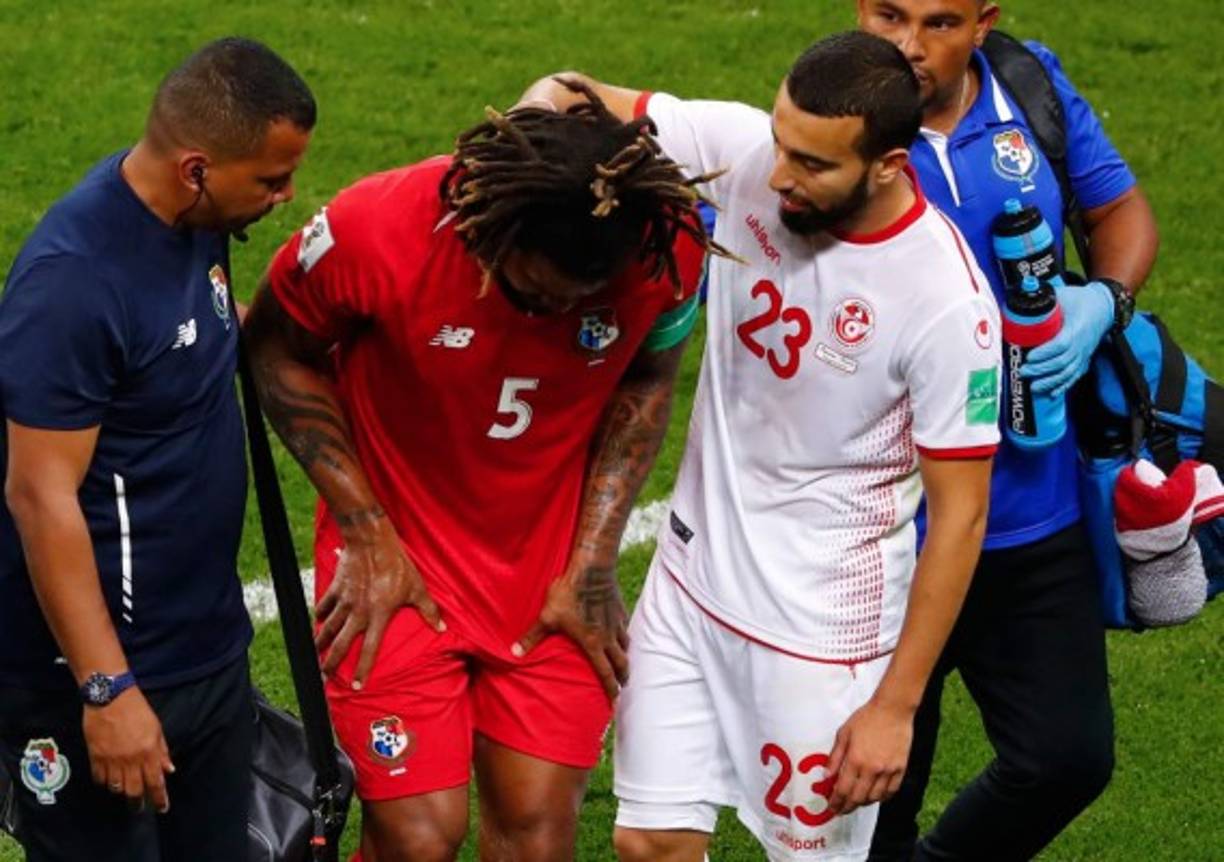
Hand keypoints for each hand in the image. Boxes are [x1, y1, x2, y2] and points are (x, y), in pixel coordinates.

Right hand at [83, 687, 173, 812]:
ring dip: (122, 793)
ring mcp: (111, 760)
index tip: (162, 809)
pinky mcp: (95, 757)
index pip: (156, 782)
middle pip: (134, 791)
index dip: (159, 798)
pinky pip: (99, 778)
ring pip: (116, 788)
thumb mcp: (156, 728)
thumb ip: (162, 751)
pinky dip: (105, 782)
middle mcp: (130, 760)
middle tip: (139, 807)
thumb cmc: (137, 710)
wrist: (110, 697)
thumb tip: (168, 770)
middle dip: (138, 803)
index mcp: (148, 752)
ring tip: (125, 792)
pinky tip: (109, 781)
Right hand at [314, 524, 444, 687]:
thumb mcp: (417, 588)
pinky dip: (319, 614)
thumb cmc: (398, 564)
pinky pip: (324, 605)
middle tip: (324, 677)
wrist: (372, 540)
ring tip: (316, 654)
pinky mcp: (336, 588)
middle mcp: (359, 612)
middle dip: (331, 663)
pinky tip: (317, 621)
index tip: (356, 686)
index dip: (363, 669)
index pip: (370, 649)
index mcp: (379, 615)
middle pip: (342, 644)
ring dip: (321, 643)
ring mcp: (345, 601)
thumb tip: (442, 628)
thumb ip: (429, 610)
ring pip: (328, 628)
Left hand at [512, 564, 628, 699]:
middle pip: (621, 662)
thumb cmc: (568, 593)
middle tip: (621, 685)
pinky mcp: (619, 608)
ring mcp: (616, 622)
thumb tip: (513, 653)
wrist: (591, 569)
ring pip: (626, 644)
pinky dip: (623, 634)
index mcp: (593, 643)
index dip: (611, 688)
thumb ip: (532, 637)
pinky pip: (625, 626)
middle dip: (622, 676)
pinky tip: (619, 631)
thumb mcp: (547, 617)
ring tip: (621, 660)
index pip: (605, 673)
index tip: (615, 700)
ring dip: (624, 655)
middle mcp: (609, 636)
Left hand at [826, 697, 912, 816]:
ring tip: (856, 803)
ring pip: (875, 797)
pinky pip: (891, 791)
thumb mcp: (843, 734)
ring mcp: (888, 770)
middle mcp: (872, 768)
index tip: (831, 807)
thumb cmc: (866, 718)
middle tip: (841, 810)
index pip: (843, 789)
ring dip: (863, 803)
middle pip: (858, 797)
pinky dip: (882, 798)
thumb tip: (826, 776)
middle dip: (847, 807)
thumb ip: (835, 757)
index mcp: (855, 759)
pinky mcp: (901, 769)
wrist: (892, 710)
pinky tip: (875, 797)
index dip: (836, 802)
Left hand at [1021, 281, 1114, 396]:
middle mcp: (1081, 345)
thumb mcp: (1062, 295)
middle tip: (1023, 371)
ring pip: (1067, 373)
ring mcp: (1083, 354)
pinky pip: (1074, 377)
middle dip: (1041, 370)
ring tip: (1032, 386)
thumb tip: (1021, 297)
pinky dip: (1062, 386)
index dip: (1045, 353)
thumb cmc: (1079, 300)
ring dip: (1049, 382)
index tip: (1029, 356)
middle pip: (1062, 362)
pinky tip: (1051, 394)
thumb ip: (1043, 297)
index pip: (1061, 344)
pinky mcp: (1084, 360)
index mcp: (1076, 328)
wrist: (1103, 307)